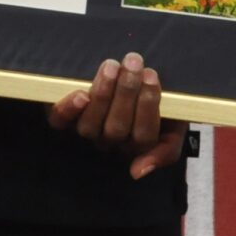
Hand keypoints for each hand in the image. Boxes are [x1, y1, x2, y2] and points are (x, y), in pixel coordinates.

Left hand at [48, 51, 187, 180]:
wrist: (133, 83)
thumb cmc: (156, 105)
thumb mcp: (174, 126)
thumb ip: (167, 150)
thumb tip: (137, 173)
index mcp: (137, 146)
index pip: (144, 135)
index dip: (147, 105)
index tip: (151, 75)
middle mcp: (109, 143)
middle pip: (117, 128)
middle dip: (126, 92)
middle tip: (133, 62)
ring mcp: (86, 131)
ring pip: (91, 125)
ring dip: (102, 94)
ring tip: (112, 66)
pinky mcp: (63, 119)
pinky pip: (61, 120)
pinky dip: (68, 109)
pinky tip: (80, 95)